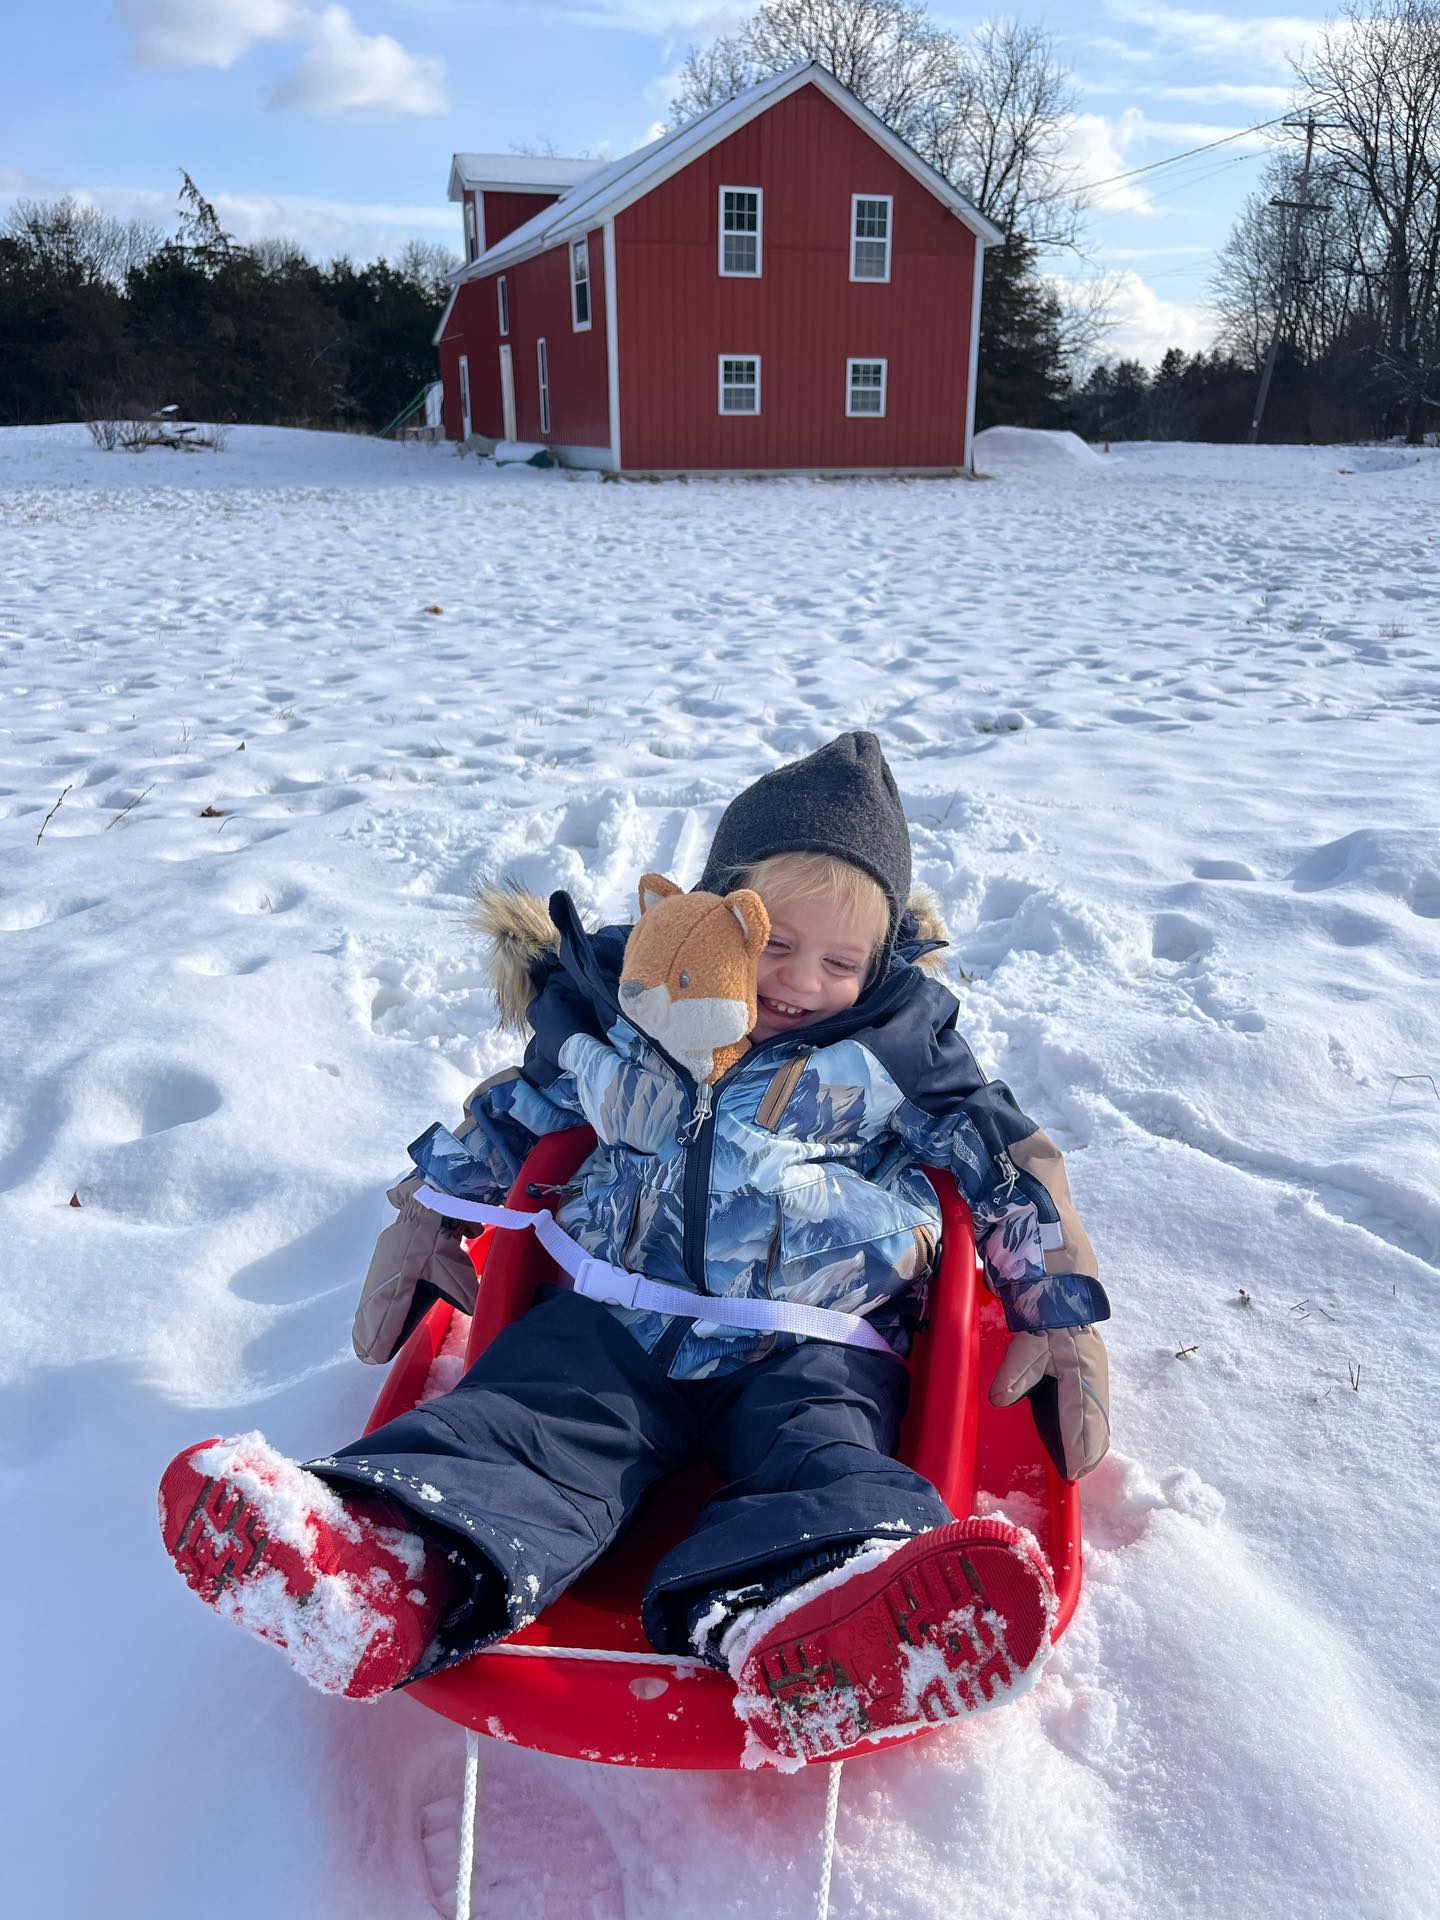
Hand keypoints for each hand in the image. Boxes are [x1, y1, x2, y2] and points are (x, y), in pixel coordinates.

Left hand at [989, 1326, 1109, 1480]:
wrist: (1061, 1300)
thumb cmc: (1044, 1325)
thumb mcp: (1025, 1347)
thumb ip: (1012, 1376)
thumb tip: (998, 1402)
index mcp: (1080, 1378)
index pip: (1081, 1422)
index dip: (1078, 1449)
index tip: (1072, 1471)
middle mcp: (1094, 1383)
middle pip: (1098, 1427)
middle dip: (1089, 1453)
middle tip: (1076, 1474)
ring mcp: (1098, 1379)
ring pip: (1101, 1420)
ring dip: (1093, 1442)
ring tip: (1081, 1464)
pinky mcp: (1095, 1375)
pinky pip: (1098, 1410)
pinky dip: (1093, 1428)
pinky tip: (1085, 1437)